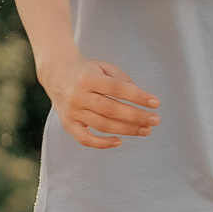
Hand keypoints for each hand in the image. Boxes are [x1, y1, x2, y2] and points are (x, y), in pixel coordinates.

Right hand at [42, 55, 157, 149]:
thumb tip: (140, 97)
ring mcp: (72, 111)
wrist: (57, 74)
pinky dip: (101, 143)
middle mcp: (78, 96)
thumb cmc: (88, 71)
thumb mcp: (104, 67)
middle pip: (111, 109)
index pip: (116, 89)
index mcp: (88, 78)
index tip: (156, 103)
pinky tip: (119, 142)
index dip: (137, 96)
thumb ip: (122, 80)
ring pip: (102, 125)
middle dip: (136, 116)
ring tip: (146, 130)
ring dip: (127, 130)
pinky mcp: (68, 124)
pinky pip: (84, 139)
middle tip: (155, 120)